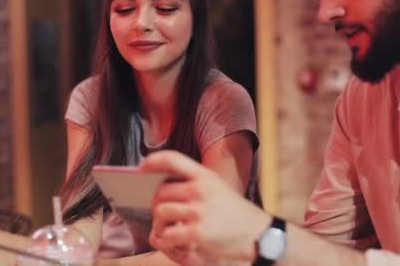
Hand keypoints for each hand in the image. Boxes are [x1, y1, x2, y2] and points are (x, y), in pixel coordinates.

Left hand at [140, 150, 270, 262]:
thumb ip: (193, 184)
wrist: (257, 233)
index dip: (154, 161)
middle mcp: (200, 190)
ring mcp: (198, 211)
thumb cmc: (234, 212)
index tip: (142, 168)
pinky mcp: (196, 232)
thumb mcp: (217, 187)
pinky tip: (169, 240)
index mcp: (205, 176)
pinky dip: (163, 239)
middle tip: (161, 213)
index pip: (173, 159)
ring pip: (160, 213)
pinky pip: (166, 234)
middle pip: (160, 192)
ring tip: (165, 228)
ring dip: (158, 223)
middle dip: (156, 204)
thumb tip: (161, 187)